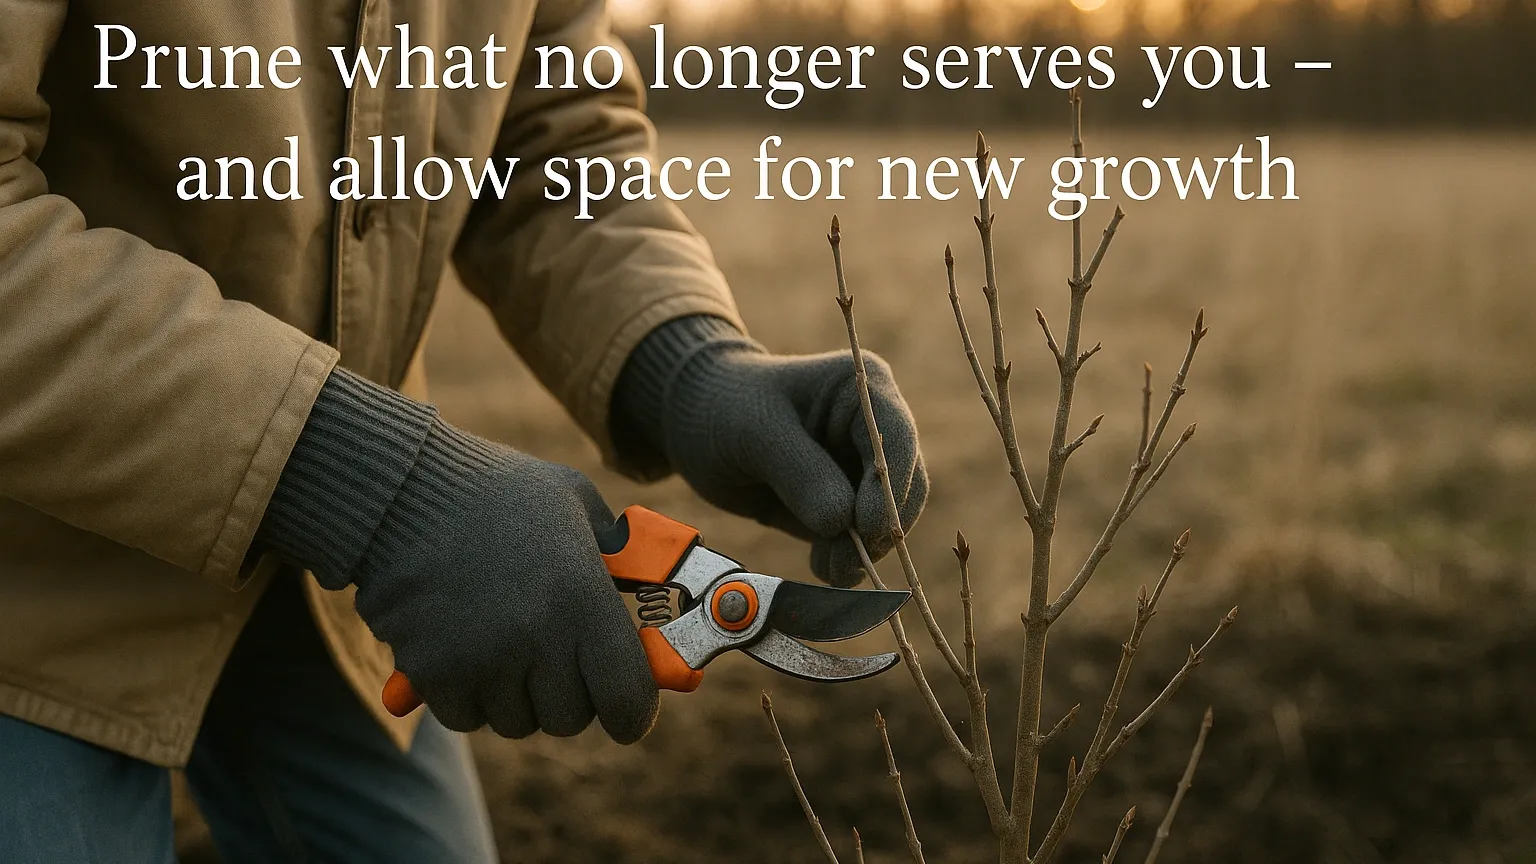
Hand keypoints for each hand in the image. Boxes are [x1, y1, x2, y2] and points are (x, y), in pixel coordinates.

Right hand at [350, 425, 656, 742]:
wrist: (404, 488)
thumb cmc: (500, 492)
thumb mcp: (575, 504)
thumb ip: (618, 555)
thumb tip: (652, 594)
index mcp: (582, 597)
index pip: (627, 699)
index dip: (632, 713)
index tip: (628, 711)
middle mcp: (536, 637)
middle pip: (570, 718)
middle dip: (569, 695)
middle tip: (556, 659)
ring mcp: (481, 660)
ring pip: (517, 721)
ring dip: (517, 696)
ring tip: (504, 640)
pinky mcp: (432, 674)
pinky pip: (468, 717)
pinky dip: (469, 696)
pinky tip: (465, 647)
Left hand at [658, 341, 926, 586]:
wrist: (694, 423)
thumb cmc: (724, 408)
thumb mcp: (756, 433)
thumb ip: (801, 473)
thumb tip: (843, 522)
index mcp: (863, 388)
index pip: (895, 440)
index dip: (890, 488)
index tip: (868, 529)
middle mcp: (874, 428)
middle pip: (903, 487)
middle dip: (878, 530)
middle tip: (844, 565)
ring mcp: (862, 468)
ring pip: (888, 521)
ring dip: (863, 552)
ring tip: (827, 570)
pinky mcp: (845, 503)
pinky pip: (861, 539)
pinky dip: (848, 557)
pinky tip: (823, 567)